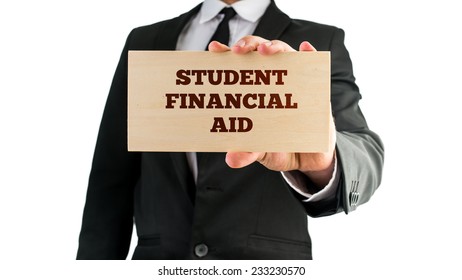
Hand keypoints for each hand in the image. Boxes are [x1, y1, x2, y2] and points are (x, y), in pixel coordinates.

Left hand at [208, 36, 335, 187]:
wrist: (309, 158)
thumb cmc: (280, 147)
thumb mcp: (261, 152)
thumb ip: (247, 153)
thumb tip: (231, 159)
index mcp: (251, 91)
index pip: (237, 66)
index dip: (225, 54)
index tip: (214, 48)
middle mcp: (270, 79)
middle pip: (257, 52)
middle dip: (248, 45)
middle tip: (239, 51)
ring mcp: (292, 80)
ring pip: (283, 53)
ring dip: (275, 46)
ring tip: (266, 51)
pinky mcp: (314, 86)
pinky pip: (312, 64)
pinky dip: (309, 54)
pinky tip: (304, 49)